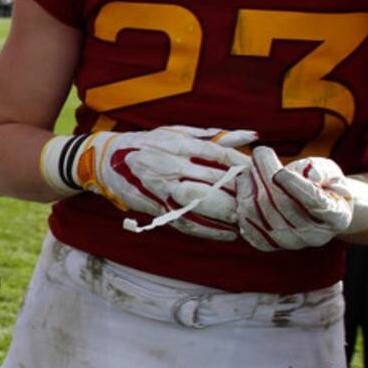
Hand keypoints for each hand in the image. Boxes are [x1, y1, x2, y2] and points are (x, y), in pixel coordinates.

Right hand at [70, 126, 253, 237]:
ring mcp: (161, 187)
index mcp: (179, 145)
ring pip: (200, 204)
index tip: (260, 175)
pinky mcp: (154, 205)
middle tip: (260, 202)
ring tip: (248, 222)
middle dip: (240, 193)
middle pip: (214, 182)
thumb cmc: (149, 143)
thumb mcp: (180, 133)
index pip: (219, 154)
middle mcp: (171, 166)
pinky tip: (226, 234)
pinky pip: (183, 221)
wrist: (107, 159)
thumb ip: (217, 136)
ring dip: (226, 216)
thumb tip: (253, 136)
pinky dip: (206, 230)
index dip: (242, 166)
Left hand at [237, 148, 351, 251]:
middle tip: (260, 154)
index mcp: (336, 217)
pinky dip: (240, 200)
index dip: (296, 187)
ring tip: (252, 168)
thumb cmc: (324, 185)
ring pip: (258, 213)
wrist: (314, 207)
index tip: (280, 172)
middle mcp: (313, 235)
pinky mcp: (266, 244)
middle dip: (266, 175)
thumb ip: (321, 171)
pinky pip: (245, 222)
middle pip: (281, 204)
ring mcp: (288, 242)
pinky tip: (245, 185)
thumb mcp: (331, 173)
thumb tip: (310, 175)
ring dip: (248, 185)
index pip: (315, 203)